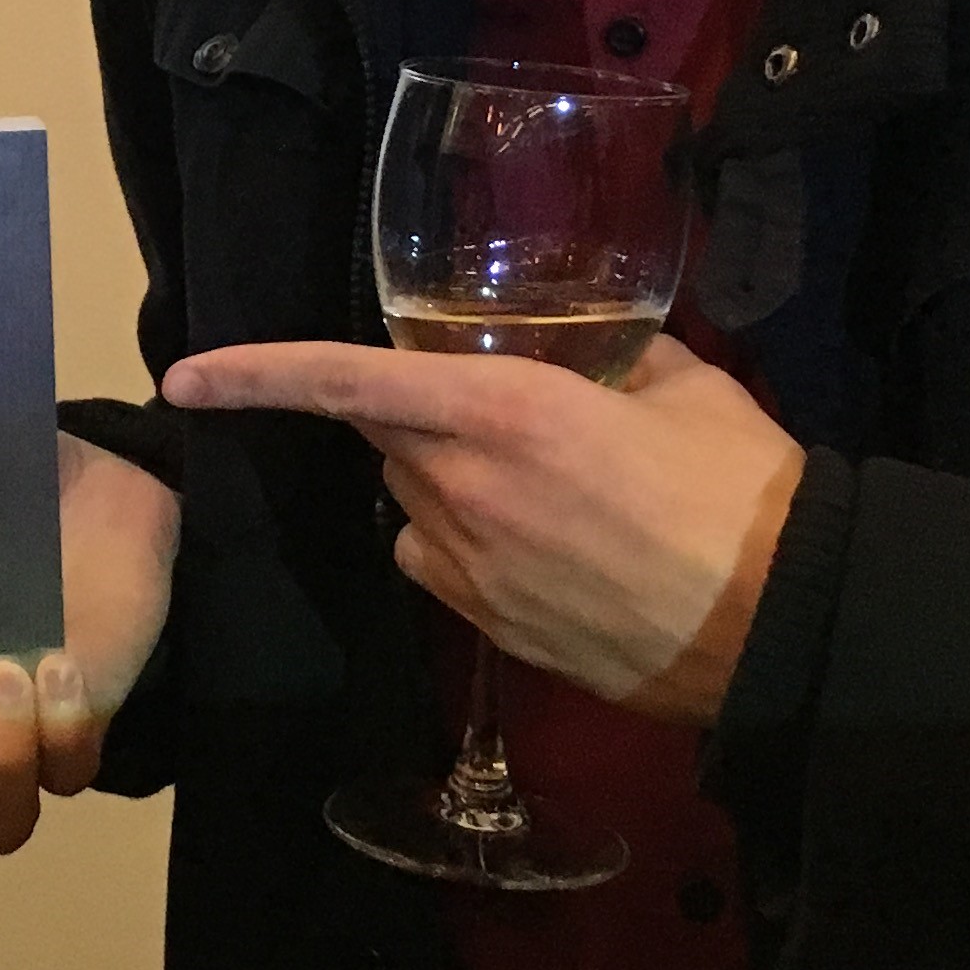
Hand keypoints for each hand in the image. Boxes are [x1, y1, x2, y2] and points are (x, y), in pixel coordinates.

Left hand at [163, 332, 798, 723]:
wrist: (783, 626)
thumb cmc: (742, 490)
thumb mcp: (681, 384)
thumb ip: (607, 354)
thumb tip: (584, 341)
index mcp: (504, 412)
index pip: (346, 383)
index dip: (257, 373)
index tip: (187, 376)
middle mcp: (465, 490)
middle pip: (388, 437)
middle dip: (420, 414)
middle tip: (505, 409)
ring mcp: (471, 569)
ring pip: (415, 506)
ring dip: (450, 483)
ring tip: (552, 489)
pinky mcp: (489, 628)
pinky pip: (443, 565)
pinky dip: (469, 544)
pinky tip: (551, 548)